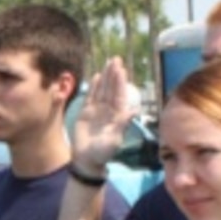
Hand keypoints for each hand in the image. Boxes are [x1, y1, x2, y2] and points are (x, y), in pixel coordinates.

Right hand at [71, 57, 134, 176]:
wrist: (87, 160)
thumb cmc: (102, 153)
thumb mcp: (114, 140)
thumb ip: (122, 124)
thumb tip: (135, 110)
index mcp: (117, 115)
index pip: (119, 95)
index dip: (120, 82)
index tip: (121, 69)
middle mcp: (108, 110)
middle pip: (111, 89)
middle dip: (114, 74)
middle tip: (116, 59)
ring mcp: (97, 110)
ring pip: (102, 90)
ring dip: (105, 77)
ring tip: (108, 63)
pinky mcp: (86, 113)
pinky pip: (91, 97)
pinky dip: (94, 87)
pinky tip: (97, 76)